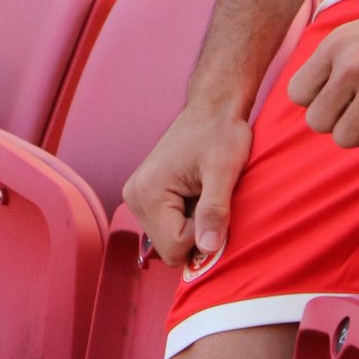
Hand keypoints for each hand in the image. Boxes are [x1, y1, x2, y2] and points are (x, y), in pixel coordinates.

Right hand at [123, 100, 253, 265]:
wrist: (213, 109)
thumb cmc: (220, 133)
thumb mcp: (223, 170)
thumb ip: (214, 210)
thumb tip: (209, 250)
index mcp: (147, 193)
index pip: (174, 247)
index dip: (203, 234)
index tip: (216, 205)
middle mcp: (134, 198)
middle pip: (169, 247)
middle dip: (196, 231)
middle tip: (210, 197)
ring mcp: (138, 197)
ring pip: (169, 239)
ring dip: (192, 224)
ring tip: (203, 192)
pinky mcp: (146, 196)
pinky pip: (168, 225)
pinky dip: (186, 217)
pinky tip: (196, 193)